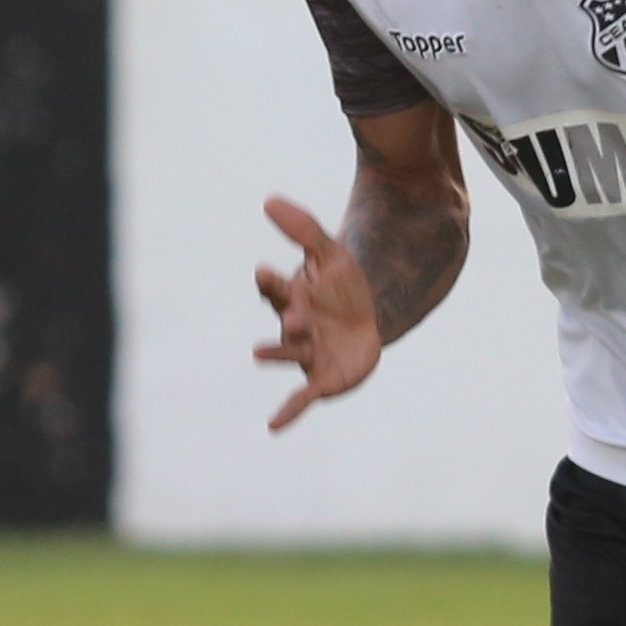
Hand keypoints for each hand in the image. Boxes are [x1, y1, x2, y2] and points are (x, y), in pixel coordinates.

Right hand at [252, 196, 382, 430]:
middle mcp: (295, 325)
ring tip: (258, 353)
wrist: (367, 322)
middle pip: (288, 320)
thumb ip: (303, 228)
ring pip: (290, 353)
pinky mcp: (320, 379)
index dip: (271, 281)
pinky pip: (301, 397)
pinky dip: (288, 411)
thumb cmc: (343, 288)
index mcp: (293, 295)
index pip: (278, 287)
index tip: (263, 271)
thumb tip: (268, 199)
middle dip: (290, 319)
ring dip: (278, 353)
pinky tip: (272, 426)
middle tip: (293, 318)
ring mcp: (306, 353)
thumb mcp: (331, 253)